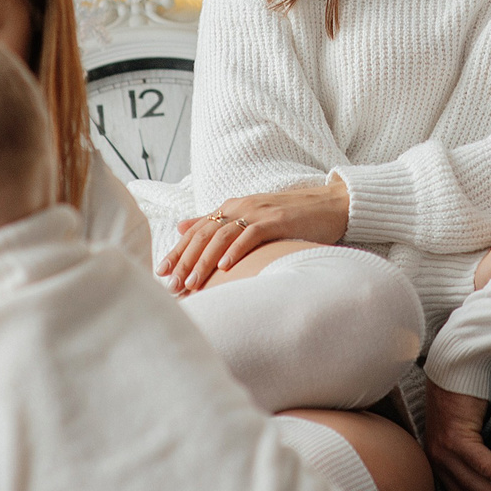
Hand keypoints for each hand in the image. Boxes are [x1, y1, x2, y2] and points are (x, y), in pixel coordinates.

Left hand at [160, 180, 350, 293]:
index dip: (178, 251)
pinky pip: (251, 235)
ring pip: (222, 236)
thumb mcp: (249, 218)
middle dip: (186, 260)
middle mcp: (239, 207)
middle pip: (204, 234)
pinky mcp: (276, 220)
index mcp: (230, 208)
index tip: (162, 272)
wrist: (329, 206)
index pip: (196, 231)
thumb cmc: (289, 217)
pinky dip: (236, 250)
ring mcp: (257, 212)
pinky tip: (225, 268)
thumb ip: (215, 222)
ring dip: (205, 260)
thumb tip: (181, 227)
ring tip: (193, 282)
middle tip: (173, 284)